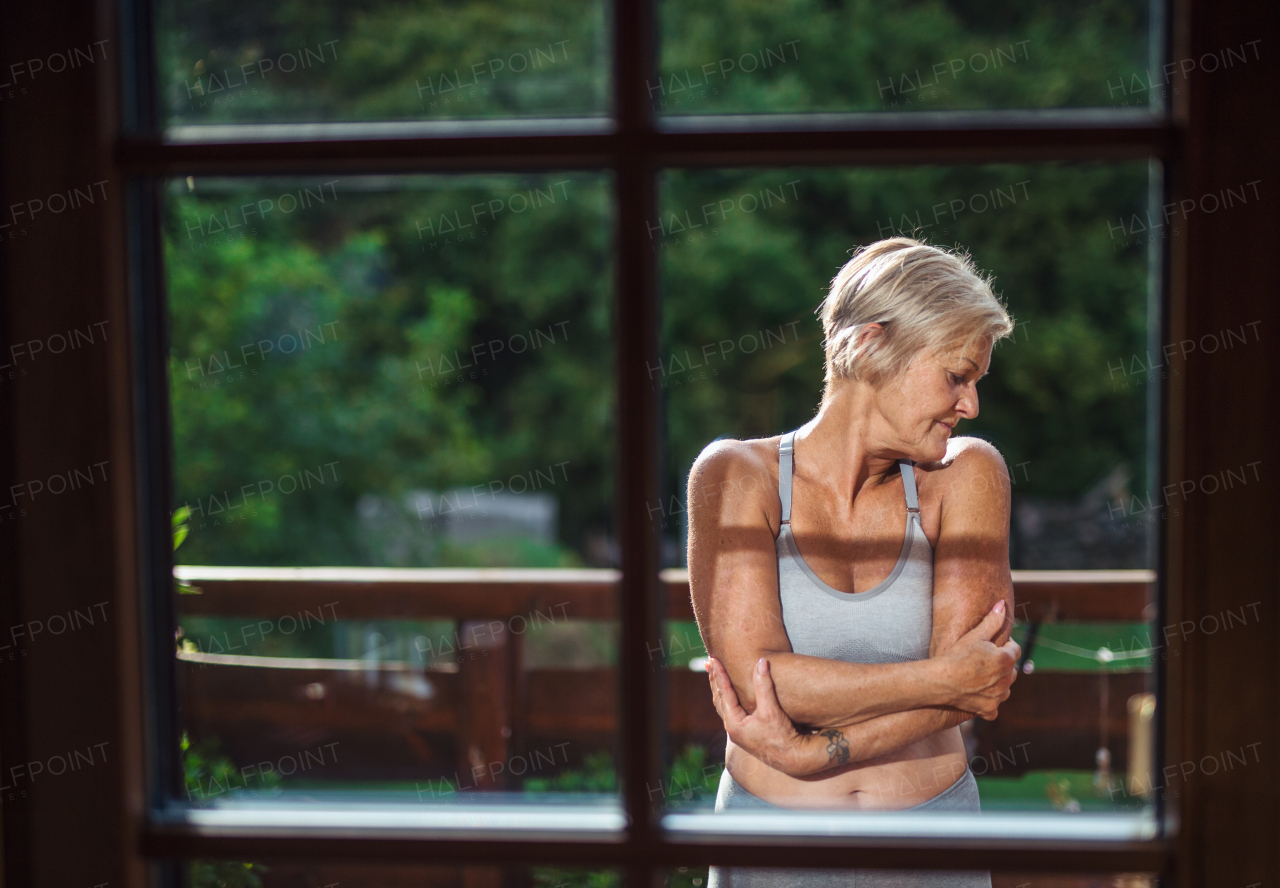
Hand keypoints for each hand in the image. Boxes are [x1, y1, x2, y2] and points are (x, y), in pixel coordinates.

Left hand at [706, 656, 830, 777]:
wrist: (793, 759)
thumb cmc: (782, 736)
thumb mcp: (772, 710)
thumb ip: (764, 686)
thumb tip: (762, 661)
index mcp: (734, 723)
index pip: (724, 692)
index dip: (719, 674)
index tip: (713, 659)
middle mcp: (733, 728)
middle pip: (719, 699)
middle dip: (715, 680)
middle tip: (709, 663)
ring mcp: (739, 732)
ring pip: (724, 706)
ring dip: (720, 690)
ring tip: (715, 676)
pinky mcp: (747, 733)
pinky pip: (732, 711)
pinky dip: (728, 699)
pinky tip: (731, 695)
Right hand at [936, 601, 1020, 719]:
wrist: (940, 680)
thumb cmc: (956, 655)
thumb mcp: (975, 635)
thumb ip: (992, 620)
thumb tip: (1003, 604)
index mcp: (1005, 660)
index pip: (1014, 650)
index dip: (1005, 646)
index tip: (994, 645)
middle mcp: (1006, 680)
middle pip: (1012, 670)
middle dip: (1003, 665)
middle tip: (985, 661)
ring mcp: (998, 696)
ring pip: (1006, 689)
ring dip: (999, 683)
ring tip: (982, 677)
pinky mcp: (989, 709)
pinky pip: (995, 707)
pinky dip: (990, 702)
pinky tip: (979, 695)